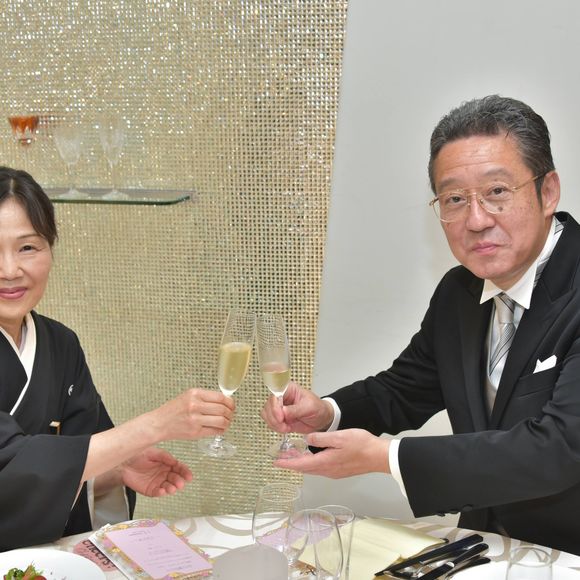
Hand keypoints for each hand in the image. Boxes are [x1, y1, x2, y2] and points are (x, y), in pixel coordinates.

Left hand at [121, 447, 192, 496]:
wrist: (124, 462)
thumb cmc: (139, 455)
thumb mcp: (154, 453)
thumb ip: (165, 457)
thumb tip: (175, 462)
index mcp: (167, 464)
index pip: (179, 468)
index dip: (185, 472)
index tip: (189, 476)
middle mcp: (164, 474)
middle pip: (175, 479)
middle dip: (178, 482)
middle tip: (180, 484)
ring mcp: (157, 482)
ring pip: (167, 487)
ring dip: (171, 488)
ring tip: (172, 488)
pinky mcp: (149, 490)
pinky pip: (157, 493)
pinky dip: (160, 493)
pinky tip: (162, 491)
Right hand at [151, 388, 235, 440]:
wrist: (159, 423)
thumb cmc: (173, 410)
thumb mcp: (188, 396)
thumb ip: (204, 398)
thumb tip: (224, 401)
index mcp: (195, 394)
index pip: (220, 397)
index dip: (230, 402)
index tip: (232, 405)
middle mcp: (195, 405)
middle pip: (223, 409)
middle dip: (230, 413)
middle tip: (231, 414)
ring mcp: (195, 419)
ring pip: (221, 420)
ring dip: (227, 422)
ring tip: (226, 422)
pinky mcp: (195, 432)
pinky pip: (215, 431)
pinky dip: (221, 430)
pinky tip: (220, 429)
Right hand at [261, 382, 334, 433]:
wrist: (321, 419)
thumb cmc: (318, 408)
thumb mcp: (310, 407)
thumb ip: (296, 409)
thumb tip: (283, 412)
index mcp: (288, 389)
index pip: (275, 394)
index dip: (275, 405)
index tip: (281, 416)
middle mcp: (281, 397)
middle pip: (268, 405)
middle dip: (274, 417)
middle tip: (283, 424)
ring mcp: (279, 407)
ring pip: (266, 414)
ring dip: (274, 423)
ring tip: (286, 428)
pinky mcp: (278, 417)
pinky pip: (270, 422)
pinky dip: (275, 427)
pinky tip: (285, 428)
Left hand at [273, 429, 390, 477]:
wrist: (379, 456)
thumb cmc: (361, 444)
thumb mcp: (339, 437)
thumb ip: (320, 438)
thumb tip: (306, 439)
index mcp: (325, 462)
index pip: (301, 464)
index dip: (287, 463)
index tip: (275, 463)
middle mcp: (327, 471)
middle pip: (305, 468)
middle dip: (291, 463)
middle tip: (280, 458)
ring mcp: (334, 472)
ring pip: (312, 469)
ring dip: (301, 463)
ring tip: (292, 456)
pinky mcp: (340, 471)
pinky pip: (320, 468)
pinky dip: (310, 463)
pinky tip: (311, 457)